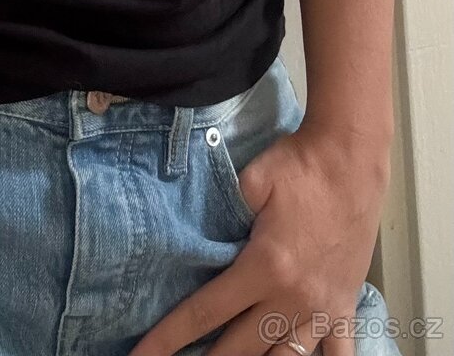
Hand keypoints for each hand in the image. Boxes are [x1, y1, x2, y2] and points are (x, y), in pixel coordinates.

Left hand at [127, 120, 390, 355]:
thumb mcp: (249, 180)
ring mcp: (323, 308)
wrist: (351, 159)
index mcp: (264, 267)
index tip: (143, 355)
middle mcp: (294, 298)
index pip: (205, 312)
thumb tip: (194, 229)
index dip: (170, 338)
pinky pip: (339, 355)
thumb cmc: (299, 166)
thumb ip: (221, 209)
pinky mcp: (345, 305)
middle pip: (240, 348)